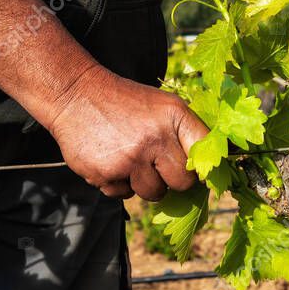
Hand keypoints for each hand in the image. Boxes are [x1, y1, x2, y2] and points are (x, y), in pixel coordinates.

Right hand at [46, 65, 208, 200]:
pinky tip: (113, 162)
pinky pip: (124, 195)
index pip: (205, 153)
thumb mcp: (165, 106)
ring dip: (147, 183)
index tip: (201, 172)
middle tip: (161, 166)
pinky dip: (121, 184)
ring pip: (154, 193)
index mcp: (175, 116)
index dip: (205, 167)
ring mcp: (129, 158)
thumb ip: (189, 131)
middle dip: (174, 179)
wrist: (76, 95)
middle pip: (182, 183)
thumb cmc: (129, 103)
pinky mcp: (104, 174)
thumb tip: (212, 166)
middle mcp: (155, 138)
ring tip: (134, 160)